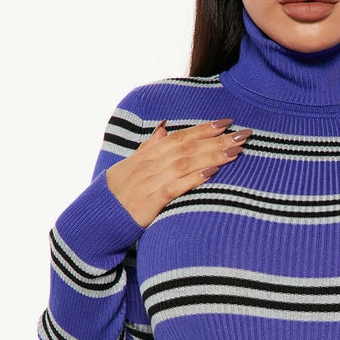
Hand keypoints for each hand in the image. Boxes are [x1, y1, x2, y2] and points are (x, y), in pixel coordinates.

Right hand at [106, 117, 251, 226]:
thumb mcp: (131, 164)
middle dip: (216, 140)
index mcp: (148, 154)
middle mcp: (150, 164)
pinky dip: (193, 179)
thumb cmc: (117, 192)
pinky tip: (211, 173)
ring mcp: (150, 181)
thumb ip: (150, 146)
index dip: (203, 128)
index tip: (226, 122)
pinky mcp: (150, 201)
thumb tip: (164, 127)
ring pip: (185, 163)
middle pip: (188, 147)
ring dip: (212, 156)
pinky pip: (175, 187)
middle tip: (242, 134)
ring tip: (235, 151)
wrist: (98, 217)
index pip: (180, 136)